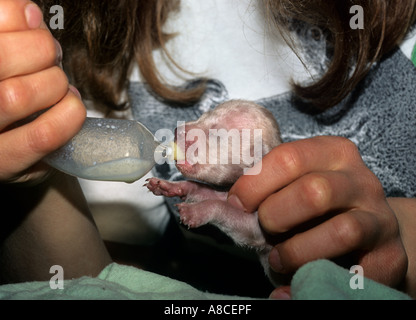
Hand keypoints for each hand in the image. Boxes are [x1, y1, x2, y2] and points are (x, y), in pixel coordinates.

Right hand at [0, 0, 85, 184]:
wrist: (0, 149)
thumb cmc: (2, 97)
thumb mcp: (4, 64)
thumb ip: (7, 34)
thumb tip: (30, 14)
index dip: (13, 15)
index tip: (33, 20)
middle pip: (1, 59)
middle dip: (41, 49)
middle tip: (52, 56)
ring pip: (18, 96)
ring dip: (55, 83)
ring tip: (62, 86)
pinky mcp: (3, 162)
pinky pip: (42, 136)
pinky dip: (67, 116)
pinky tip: (72, 108)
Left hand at [228, 136, 407, 296]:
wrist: (370, 228)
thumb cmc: (319, 206)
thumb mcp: (295, 184)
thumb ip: (265, 187)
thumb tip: (217, 202)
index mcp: (332, 153)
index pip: (289, 158)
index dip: (255, 183)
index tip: (237, 203)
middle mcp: (360, 181)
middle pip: (315, 192)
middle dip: (276, 215)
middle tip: (264, 229)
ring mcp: (379, 218)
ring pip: (341, 232)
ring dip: (298, 252)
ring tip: (278, 259)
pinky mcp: (390, 256)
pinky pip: (359, 276)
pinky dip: (320, 283)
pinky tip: (294, 288)